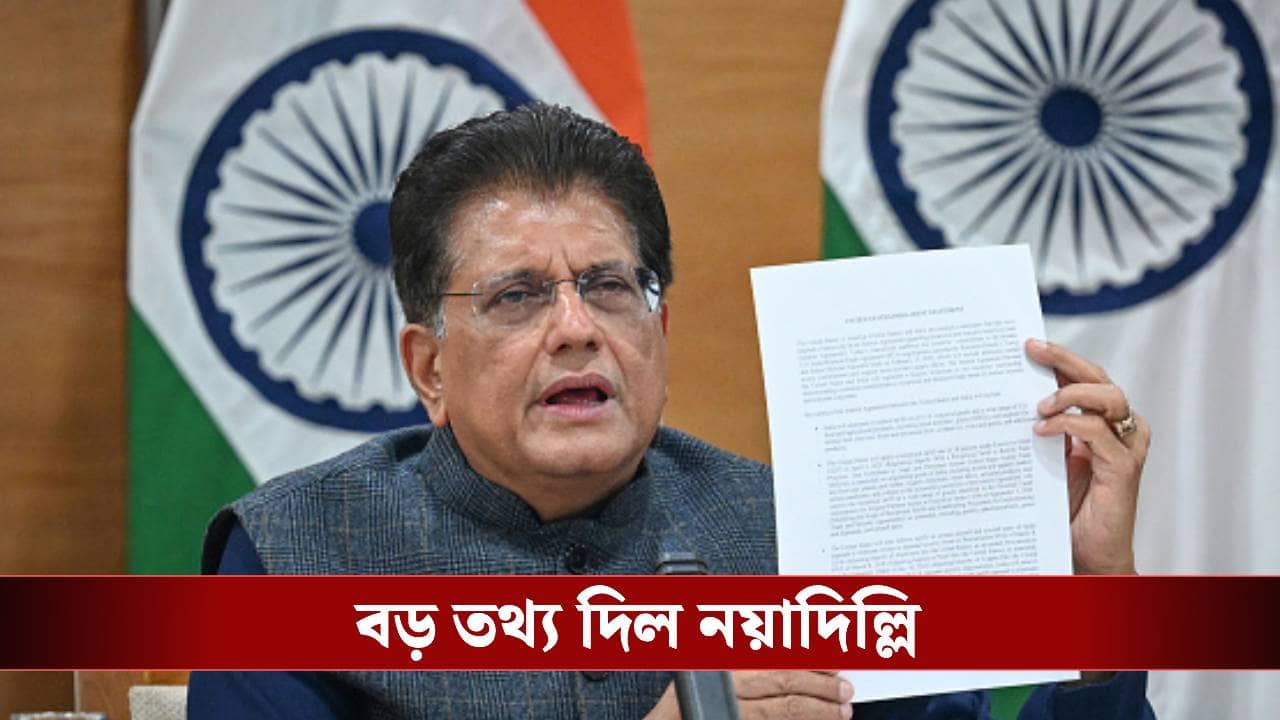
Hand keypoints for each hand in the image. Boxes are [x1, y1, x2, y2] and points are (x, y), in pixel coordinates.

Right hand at [644, 671, 853, 719]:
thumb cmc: (688, 694)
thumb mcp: (709, 661)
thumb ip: (746, 652)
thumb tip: (791, 638)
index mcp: (728, 661)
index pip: (776, 655)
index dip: (809, 659)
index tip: (835, 660)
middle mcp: (731, 686)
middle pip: (785, 682)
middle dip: (821, 686)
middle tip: (846, 689)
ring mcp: (735, 712)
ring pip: (785, 710)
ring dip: (819, 710)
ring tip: (842, 711)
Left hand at [1026, 339, 1150, 574]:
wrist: (1086, 552)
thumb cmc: (1066, 507)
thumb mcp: (1047, 457)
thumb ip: (1042, 426)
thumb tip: (1009, 394)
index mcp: (1101, 421)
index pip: (1084, 377)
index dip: (1060, 358)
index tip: (1028, 344)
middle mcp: (1119, 428)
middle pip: (1098, 377)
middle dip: (1064, 359)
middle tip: (1032, 350)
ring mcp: (1126, 446)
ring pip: (1108, 396)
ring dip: (1070, 392)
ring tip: (1038, 404)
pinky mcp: (1124, 467)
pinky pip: (1099, 432)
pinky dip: (1070, 424)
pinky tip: (1042, 429)